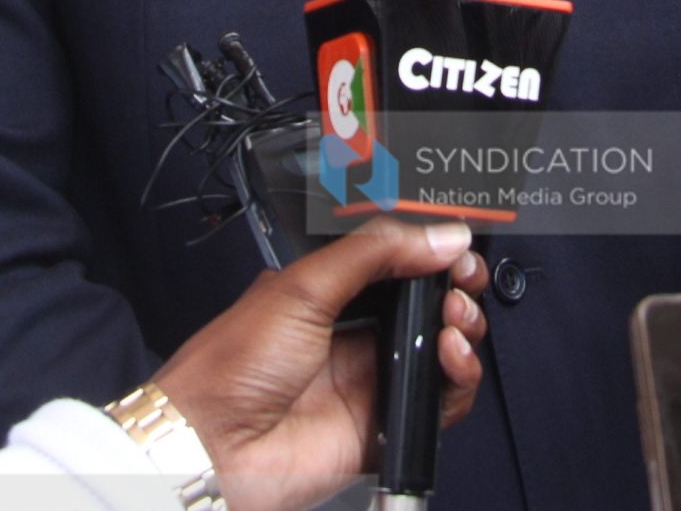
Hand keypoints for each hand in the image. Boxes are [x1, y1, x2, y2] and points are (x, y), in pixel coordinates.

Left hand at [151, 216, 490, 510]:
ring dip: (461, 327)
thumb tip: (437, 234)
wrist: (216, 446)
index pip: (394, 259)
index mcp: (328, 290)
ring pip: (439, 349)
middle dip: (454, 285)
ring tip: (454, 315)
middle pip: (425, 303)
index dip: (428, 249)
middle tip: (463, 276)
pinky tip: (449, 358)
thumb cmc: (230, 368)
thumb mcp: (302, 286)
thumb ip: (373, 253)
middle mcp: (352, 332)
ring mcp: (370, 379)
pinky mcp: (384, 424)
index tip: (454, 238)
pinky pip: (439, 401)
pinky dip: (458, 379)